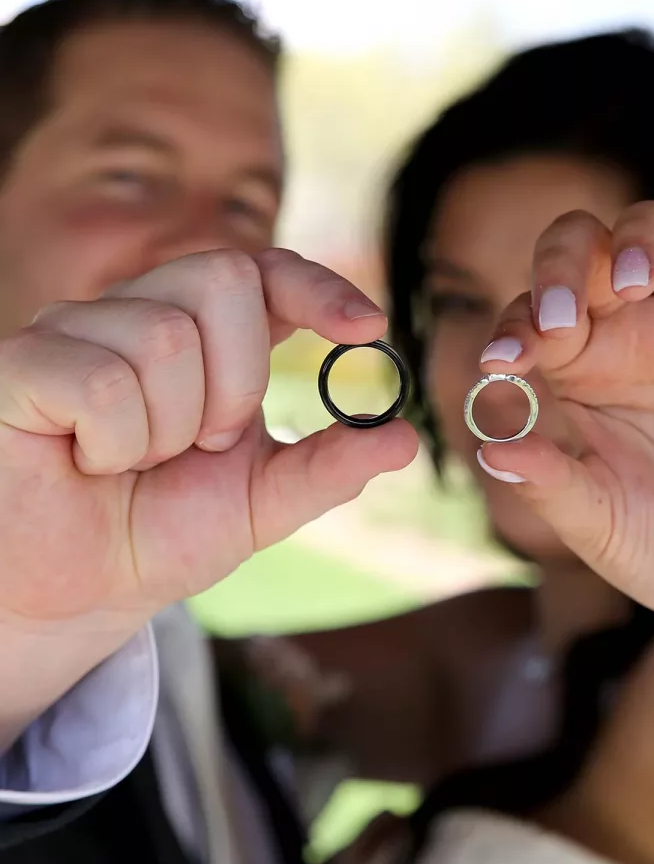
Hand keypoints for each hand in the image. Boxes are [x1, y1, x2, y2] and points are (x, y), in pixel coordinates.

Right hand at [0, 248, 416, 633]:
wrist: (76, 593)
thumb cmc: (158, 532)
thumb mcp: (259, 505)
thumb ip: (327, 468)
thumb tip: (405, 438)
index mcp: (204, 335)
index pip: (266, 270)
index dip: (317, 286)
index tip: (366, 327)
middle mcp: (142, 312)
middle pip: (224, 281)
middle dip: (234, 385)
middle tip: (201, 445)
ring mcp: (78, 329)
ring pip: (164, 338)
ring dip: (166, 430)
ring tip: (134, 462)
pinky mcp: (25, 363)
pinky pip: (101, 382)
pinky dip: (111, 444)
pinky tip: (89, 461)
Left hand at [478, 202, 653, 660]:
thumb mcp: (598, 522)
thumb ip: (548, 486)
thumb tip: (488, 451)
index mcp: (579, 367)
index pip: (533, 313)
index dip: (514, 324)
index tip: (506, 360)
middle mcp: (631, 330)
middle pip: (585, 248)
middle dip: (564, 263)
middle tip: (564, 315)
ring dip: (639, 239)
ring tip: (634, 282)